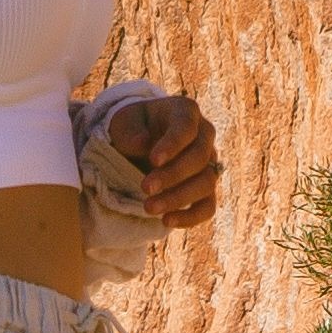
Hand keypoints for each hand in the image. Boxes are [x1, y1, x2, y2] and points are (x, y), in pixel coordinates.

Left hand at [100, 89, 224, 230]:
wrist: (138, 142)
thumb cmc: (132, 127)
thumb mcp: (123, 123)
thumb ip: (131, 133)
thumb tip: (144, 144)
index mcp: (185, 111)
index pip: (186, 127)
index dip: (173, 145)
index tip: (153, 160)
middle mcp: (203, 135)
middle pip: (199, 157)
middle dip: (172, 175)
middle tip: (144, 188)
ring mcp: (208, 162)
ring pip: (206, 182)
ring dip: (178, 198)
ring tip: (148, 208)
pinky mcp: (205, 188)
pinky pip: (208, 206)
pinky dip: (191, 217)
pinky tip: (166, 221)